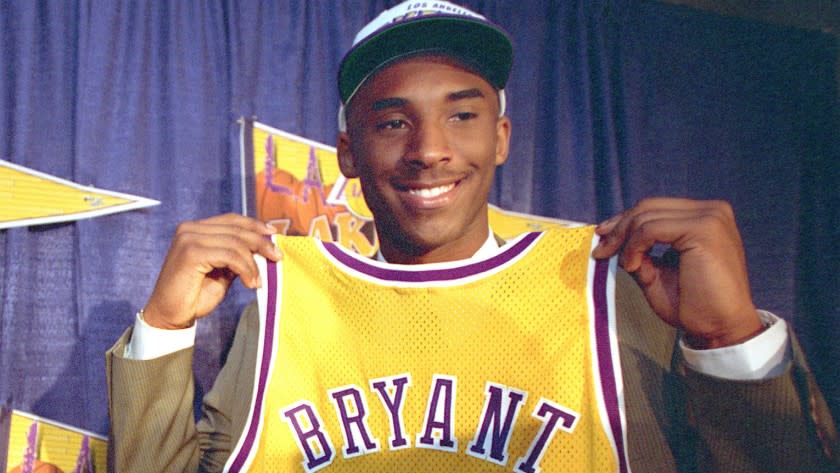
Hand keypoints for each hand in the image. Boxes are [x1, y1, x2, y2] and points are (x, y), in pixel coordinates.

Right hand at [142, 213, 281, 328]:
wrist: (170, 316)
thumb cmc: (195, 295)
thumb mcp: (222, 272)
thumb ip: (237, 257)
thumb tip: (263, 249)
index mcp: (195, 229)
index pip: (231, 219)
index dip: (254, 225)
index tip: (273, 234)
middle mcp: (190, 229)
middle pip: (236, 229)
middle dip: (261, 243)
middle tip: (277, 258)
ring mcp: (188, 238)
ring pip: (235, 243)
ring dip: (253, 263)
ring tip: (258, 281)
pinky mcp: (190, 252)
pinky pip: (230, 255)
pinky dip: (245, 269)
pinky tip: (250, 283)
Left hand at [591, 198, 762, 347]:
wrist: (721, 329)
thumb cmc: (693, 306)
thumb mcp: (657, 274)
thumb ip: (639, 252)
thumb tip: (610, 238)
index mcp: (705, 217)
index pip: (655, 208)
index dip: (624, 221)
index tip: (603, 238)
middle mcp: (712, 211)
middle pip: (648, 207)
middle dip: (618, 228)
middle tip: (600, 250)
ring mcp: (710, 218)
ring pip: (646, 216)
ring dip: (625, 241)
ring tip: (625, 266)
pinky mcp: (704, 229)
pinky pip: (652, 229)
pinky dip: (635, 246)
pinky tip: (633, 266)